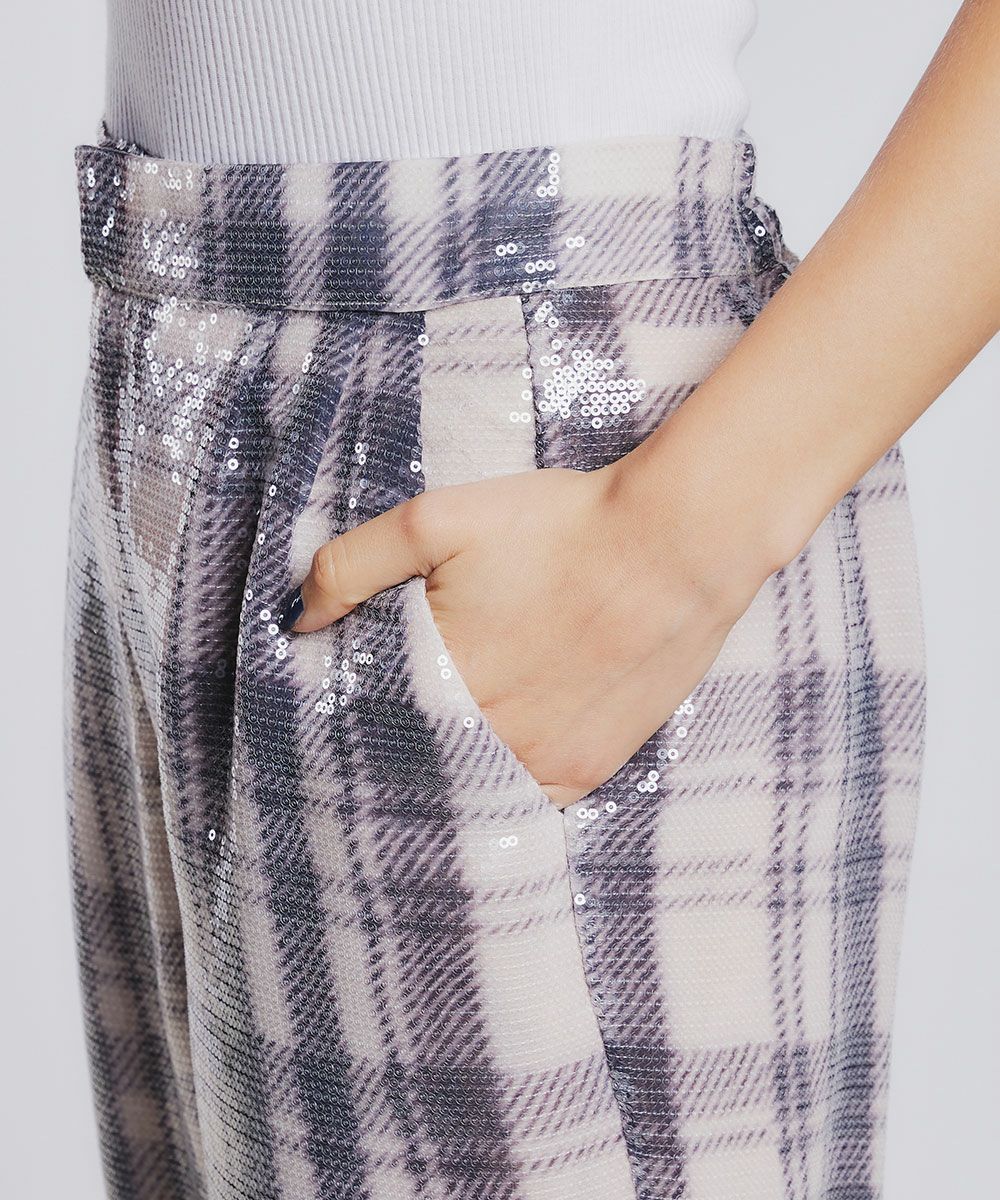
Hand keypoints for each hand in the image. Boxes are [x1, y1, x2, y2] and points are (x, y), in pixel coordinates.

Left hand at [281, 461, 771, 808]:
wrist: (677, 544)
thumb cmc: (560, 526)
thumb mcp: (437, 520)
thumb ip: (352, 567)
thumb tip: (299, 622)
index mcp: (440, 684)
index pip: (366, 724)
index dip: (352, 711)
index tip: (345, 696)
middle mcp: (488, 740)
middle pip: (414, 762)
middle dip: (394, 742)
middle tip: (387, 718)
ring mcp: (543, 764)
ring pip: (467, 787)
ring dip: (446, 768)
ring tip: (439, 735)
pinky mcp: (589, 771)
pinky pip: (524, 799)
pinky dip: (500, 781)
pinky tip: (493, 752)